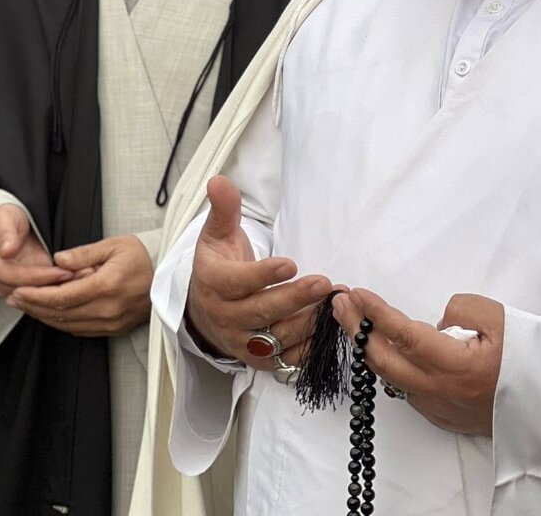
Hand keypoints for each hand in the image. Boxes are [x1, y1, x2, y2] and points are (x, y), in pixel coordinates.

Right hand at [0, 203, 72, 298]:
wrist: (8, 222)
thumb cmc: (3, 218)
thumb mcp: (3, 219)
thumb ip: (5, 234)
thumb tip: (7, 251)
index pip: (14, 277)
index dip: (37, 276)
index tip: (59, 272)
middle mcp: (0, 281)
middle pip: (28, 291)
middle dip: (54, 285)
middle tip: (80, 275)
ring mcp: (14, 285)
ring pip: (38, 294)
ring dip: (61, 286)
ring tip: (84, 275)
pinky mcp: (28, 284)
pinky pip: (44, 289)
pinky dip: (61, 284)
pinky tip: (78, 276)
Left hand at [7, 235, 154, 335]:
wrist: (168, 276)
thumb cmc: (142, 257)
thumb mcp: (114, 245)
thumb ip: (84, 253)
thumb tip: (58, 259)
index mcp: (107, 286)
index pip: (62, 296)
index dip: (37, 296)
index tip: (19, 291)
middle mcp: (107, 309)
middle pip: (60, 313)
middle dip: (33, 307)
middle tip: (14, 299)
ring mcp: (110, 323)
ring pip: (67, 325)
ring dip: (44, 316)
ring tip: (26, 306)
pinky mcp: (112, 330)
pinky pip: (79, 330)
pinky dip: (61, 322)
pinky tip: (50, 313)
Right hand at [186, 175, 331, 368]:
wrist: (205, 311)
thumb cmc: (218, 266)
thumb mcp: (216, 235)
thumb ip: (224, 210)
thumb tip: (219, 181)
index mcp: (214, 285)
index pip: (238, 283)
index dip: (263, 275)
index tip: (290, 264)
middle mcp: (227, 318)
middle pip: (262, 312)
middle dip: (294, 299)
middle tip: (324, 283)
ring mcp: (243, 342)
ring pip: (277, 338)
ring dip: (308, 322)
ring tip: (334, 303)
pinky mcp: (260, 360)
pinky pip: (287, 359)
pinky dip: (310, 347)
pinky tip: (331, 329)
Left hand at [333, 289, 504, 435]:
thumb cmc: (529, 358)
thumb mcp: (499, 319)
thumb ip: (461, 310)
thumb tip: (437, 322)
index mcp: (455, 366)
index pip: (403, 336)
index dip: (376, 314)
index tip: (356, 293)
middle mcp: (439, 392)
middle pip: (385, 359)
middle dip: (357, 329)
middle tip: (341, 302)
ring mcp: (438, 407)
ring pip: (390, 377)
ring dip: (368, 347)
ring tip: (352, 320)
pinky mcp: (442, 416)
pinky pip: (404, 389)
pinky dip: (387, 366)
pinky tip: (381, 348)